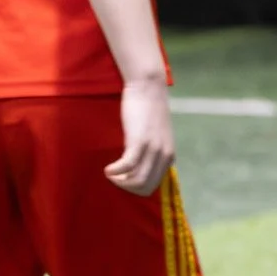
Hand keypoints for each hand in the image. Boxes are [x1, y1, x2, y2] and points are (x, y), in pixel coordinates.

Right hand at [106, 77, 174, 195]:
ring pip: (137, 181)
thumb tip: (140, 166)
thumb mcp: (155, 135)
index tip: (122, 178)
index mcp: (168, 156)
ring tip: (110, 172)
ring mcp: (154, 149)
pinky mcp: (140, 141)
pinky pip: (128, 166)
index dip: (134, 187)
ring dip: (119, 181)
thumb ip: (153, 151)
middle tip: (114, 177)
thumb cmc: (148, 110)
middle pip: (145, 187)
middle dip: (126, 188)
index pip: (153, 185)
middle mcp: (164, 155)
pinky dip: (115, 172)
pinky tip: (108, 169)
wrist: (149, 88)